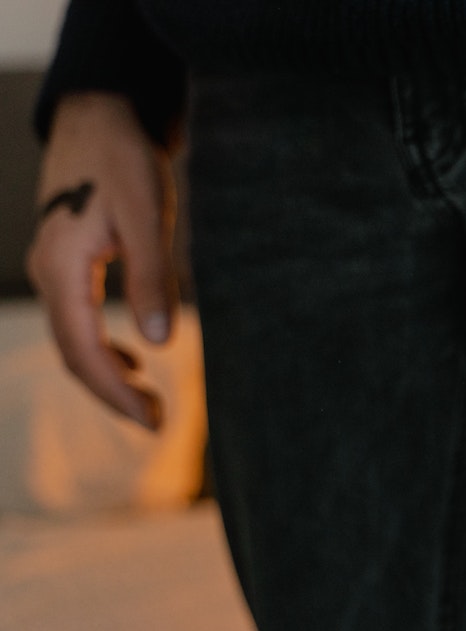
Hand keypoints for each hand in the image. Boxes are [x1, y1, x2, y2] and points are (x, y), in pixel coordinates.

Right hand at [25, 92, 176, 429]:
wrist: (99, 116)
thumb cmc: (124, 161)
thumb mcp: (147, 218)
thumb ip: (153, 279)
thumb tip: (159, 343)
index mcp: (62, 269)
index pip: (83, 351)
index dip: (115, 393)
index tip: (152, 421)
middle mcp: (48, 273)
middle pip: (72, 353)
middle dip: (111, 392)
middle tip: (156, 421)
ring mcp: (52, 267)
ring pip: (72, 338)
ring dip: (107, 372)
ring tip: (147, 398)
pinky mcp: (66, 260)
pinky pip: (75, 318)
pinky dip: (101, 346)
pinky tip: (131, 357)